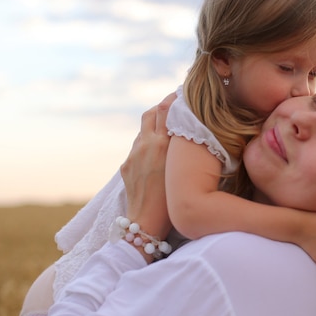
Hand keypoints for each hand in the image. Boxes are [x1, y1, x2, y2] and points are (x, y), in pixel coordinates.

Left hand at [120, 93, 175, 260]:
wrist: (146, 222)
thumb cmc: (172, 200)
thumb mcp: (182, 167)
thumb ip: (182, 145)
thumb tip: (188, 128)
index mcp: (160, 143)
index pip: (166, 110)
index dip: (174, 99)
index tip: (183, 93)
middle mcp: (144, 145)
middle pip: (151, 113)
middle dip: (162, 107)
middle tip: (175, 105)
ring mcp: (133, 155)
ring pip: (144, 130)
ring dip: (154, 125)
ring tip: (168, 128)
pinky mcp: (126, 166)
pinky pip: (138, 147)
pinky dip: (148, 142)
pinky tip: (158, 151)